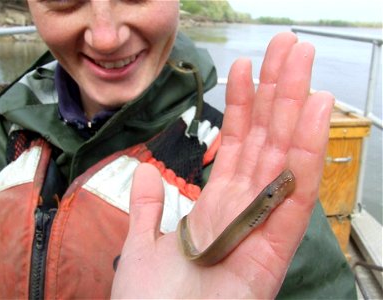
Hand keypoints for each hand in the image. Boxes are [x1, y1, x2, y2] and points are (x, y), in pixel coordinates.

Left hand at [111, 32, 333, 297]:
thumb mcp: (143, 245)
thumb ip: (147, 206)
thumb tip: (149, 171)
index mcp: (216, 207)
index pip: (234, 145)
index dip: (241, 105)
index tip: (244, 68)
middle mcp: (244, 208)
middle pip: (265, 139)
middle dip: (275, 91)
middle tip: (286, 47)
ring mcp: (264, 222)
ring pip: (284, 152)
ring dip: (294, 105)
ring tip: (301, 60)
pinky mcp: (280, 243)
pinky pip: (296, 188)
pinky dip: (307, 147)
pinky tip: (314, 108)